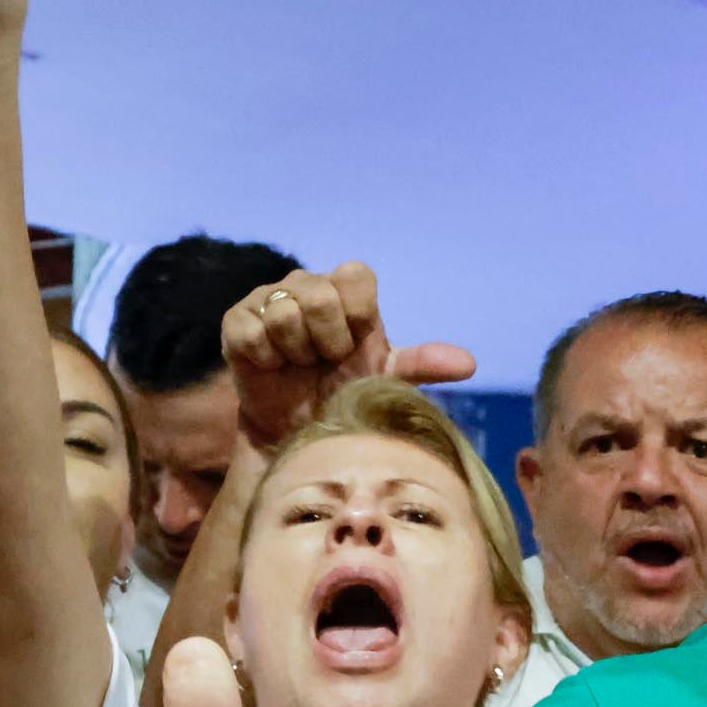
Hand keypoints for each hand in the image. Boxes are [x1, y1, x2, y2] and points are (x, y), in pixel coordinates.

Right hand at [221, 262, 475, 449]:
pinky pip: (252, 331)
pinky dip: (267, 358)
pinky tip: (273, 369)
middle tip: (326, 362)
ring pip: (285, 313)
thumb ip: (424, 365)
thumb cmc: (345, 396)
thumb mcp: (386, 379)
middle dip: (328, 340)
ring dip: (297, 352)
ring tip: (299, 367)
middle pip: (320, 293)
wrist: (298, 431)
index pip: (357, 275)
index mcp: (345, 290)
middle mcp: (306, 285)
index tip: (356, 346)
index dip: (358, 316)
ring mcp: (268, 300)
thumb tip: (470, 365)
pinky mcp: (236, 323)